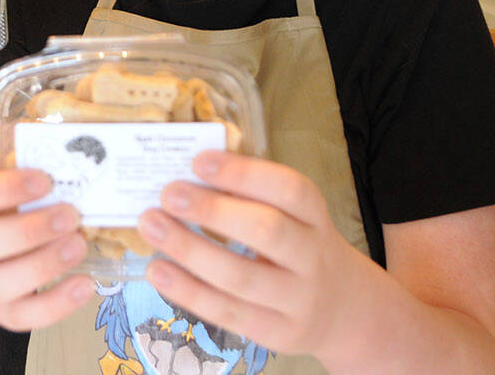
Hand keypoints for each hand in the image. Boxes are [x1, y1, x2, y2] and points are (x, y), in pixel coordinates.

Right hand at [0, 167, 94, 331]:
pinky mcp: (0, 312)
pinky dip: (56, 304)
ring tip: (79, 245)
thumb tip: (78, 161)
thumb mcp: (3, 190)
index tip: (45, 179)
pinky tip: (85, 285)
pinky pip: (22, 317)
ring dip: (42, 265)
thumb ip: (29, 176)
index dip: (3, 187)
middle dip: (28, 230)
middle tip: (70, 215)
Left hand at [136, 151, 370, 359]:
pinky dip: (188, 291)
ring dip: (189, 250)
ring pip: (241, 277)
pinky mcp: (277, 333)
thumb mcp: (293, 217)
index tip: (198, 161)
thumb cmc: (299, 246)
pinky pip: (227, 312)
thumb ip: (252, 196)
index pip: (289, 190)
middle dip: (213, 211)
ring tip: (151, 226)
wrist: (343, 309)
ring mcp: (298, 300)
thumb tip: (188, 172)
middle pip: (267, 232)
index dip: (244, 174)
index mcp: (315, 216)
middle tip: (168, 193)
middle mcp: (312, 257)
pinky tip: (158, 270)